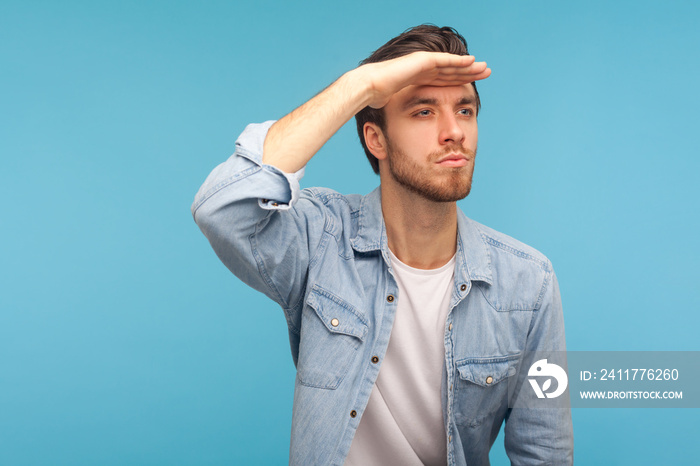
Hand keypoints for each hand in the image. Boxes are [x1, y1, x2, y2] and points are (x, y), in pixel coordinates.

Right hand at [356, 51, 490, 108]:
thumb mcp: (398, 110)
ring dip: (469, 66)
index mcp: (419, 80)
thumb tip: (412, 137)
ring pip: (451, 64)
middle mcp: (423, 70)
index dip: (458, 80)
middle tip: (486, 72)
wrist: (368, 87)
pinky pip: (445, 61)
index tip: (472, 83)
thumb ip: (408, 115)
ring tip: (484, 67)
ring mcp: (422, 64)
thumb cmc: (377, 99)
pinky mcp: (422, 61)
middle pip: (451, 70)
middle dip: (469, 71)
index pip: (443, 80)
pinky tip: (472, 62)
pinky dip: (459, 61)